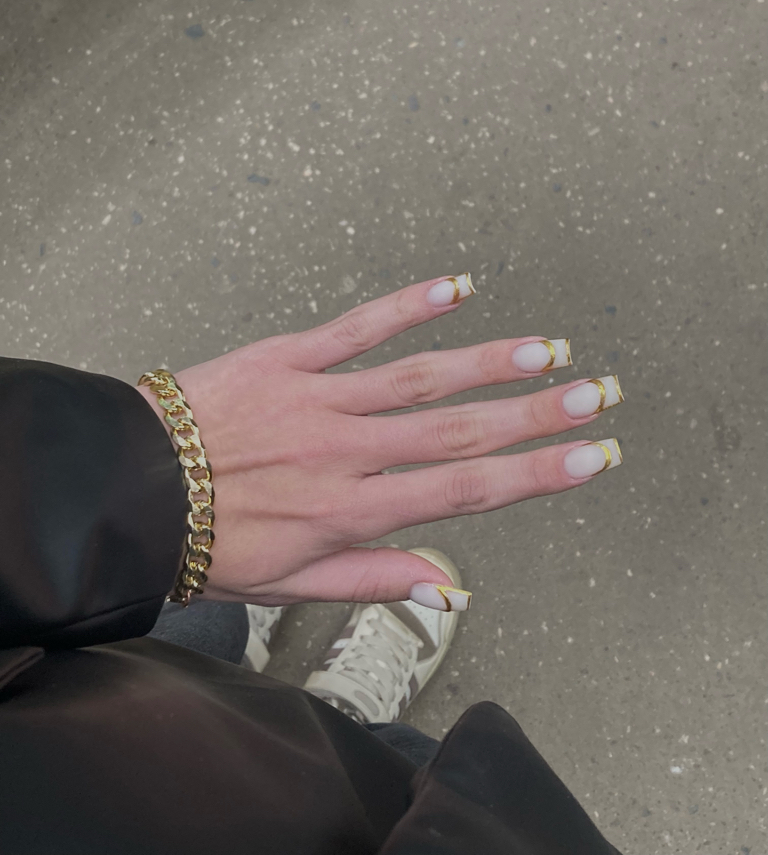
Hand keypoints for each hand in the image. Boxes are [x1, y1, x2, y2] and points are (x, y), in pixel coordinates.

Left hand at [137, 274, 623, 609]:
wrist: (132, 489)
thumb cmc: (211, 541)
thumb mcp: (289, 585)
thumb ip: (372, 580)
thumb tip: (447, 584)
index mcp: (351, 512)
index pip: (462, 492)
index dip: (533, 475)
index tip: (590, 457)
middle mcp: (346, 454)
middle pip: (456, 431)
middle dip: (533, 414)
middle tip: (595, 393)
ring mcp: (318, 400)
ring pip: (417, 377)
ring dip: (486, 360)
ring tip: (544, 349)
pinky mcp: (286, 358)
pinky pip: (354, 328)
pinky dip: (405, 306)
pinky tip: (454, 287)